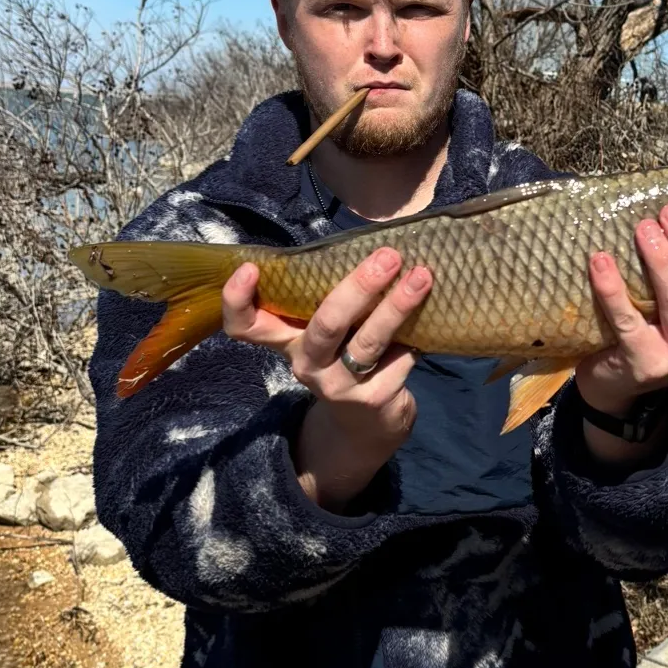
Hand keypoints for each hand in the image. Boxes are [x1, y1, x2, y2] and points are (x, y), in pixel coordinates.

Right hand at [222, 248, 431, 508]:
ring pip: (368, 342)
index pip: (244, 327)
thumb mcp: (328, 332)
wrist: (367, 423)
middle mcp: (306, 364)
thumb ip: (328, 298)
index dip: (238, 301)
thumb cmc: (346, 356)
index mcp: (287, 341)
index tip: (249, 269)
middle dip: (358, 287)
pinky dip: (416, 337)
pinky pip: (399, 359)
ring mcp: (339, 385)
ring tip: (421, 277)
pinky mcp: (373, 399)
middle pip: (325, 325)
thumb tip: (369, 244)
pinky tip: (430, 321)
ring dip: (397, 306)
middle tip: (387, 257)